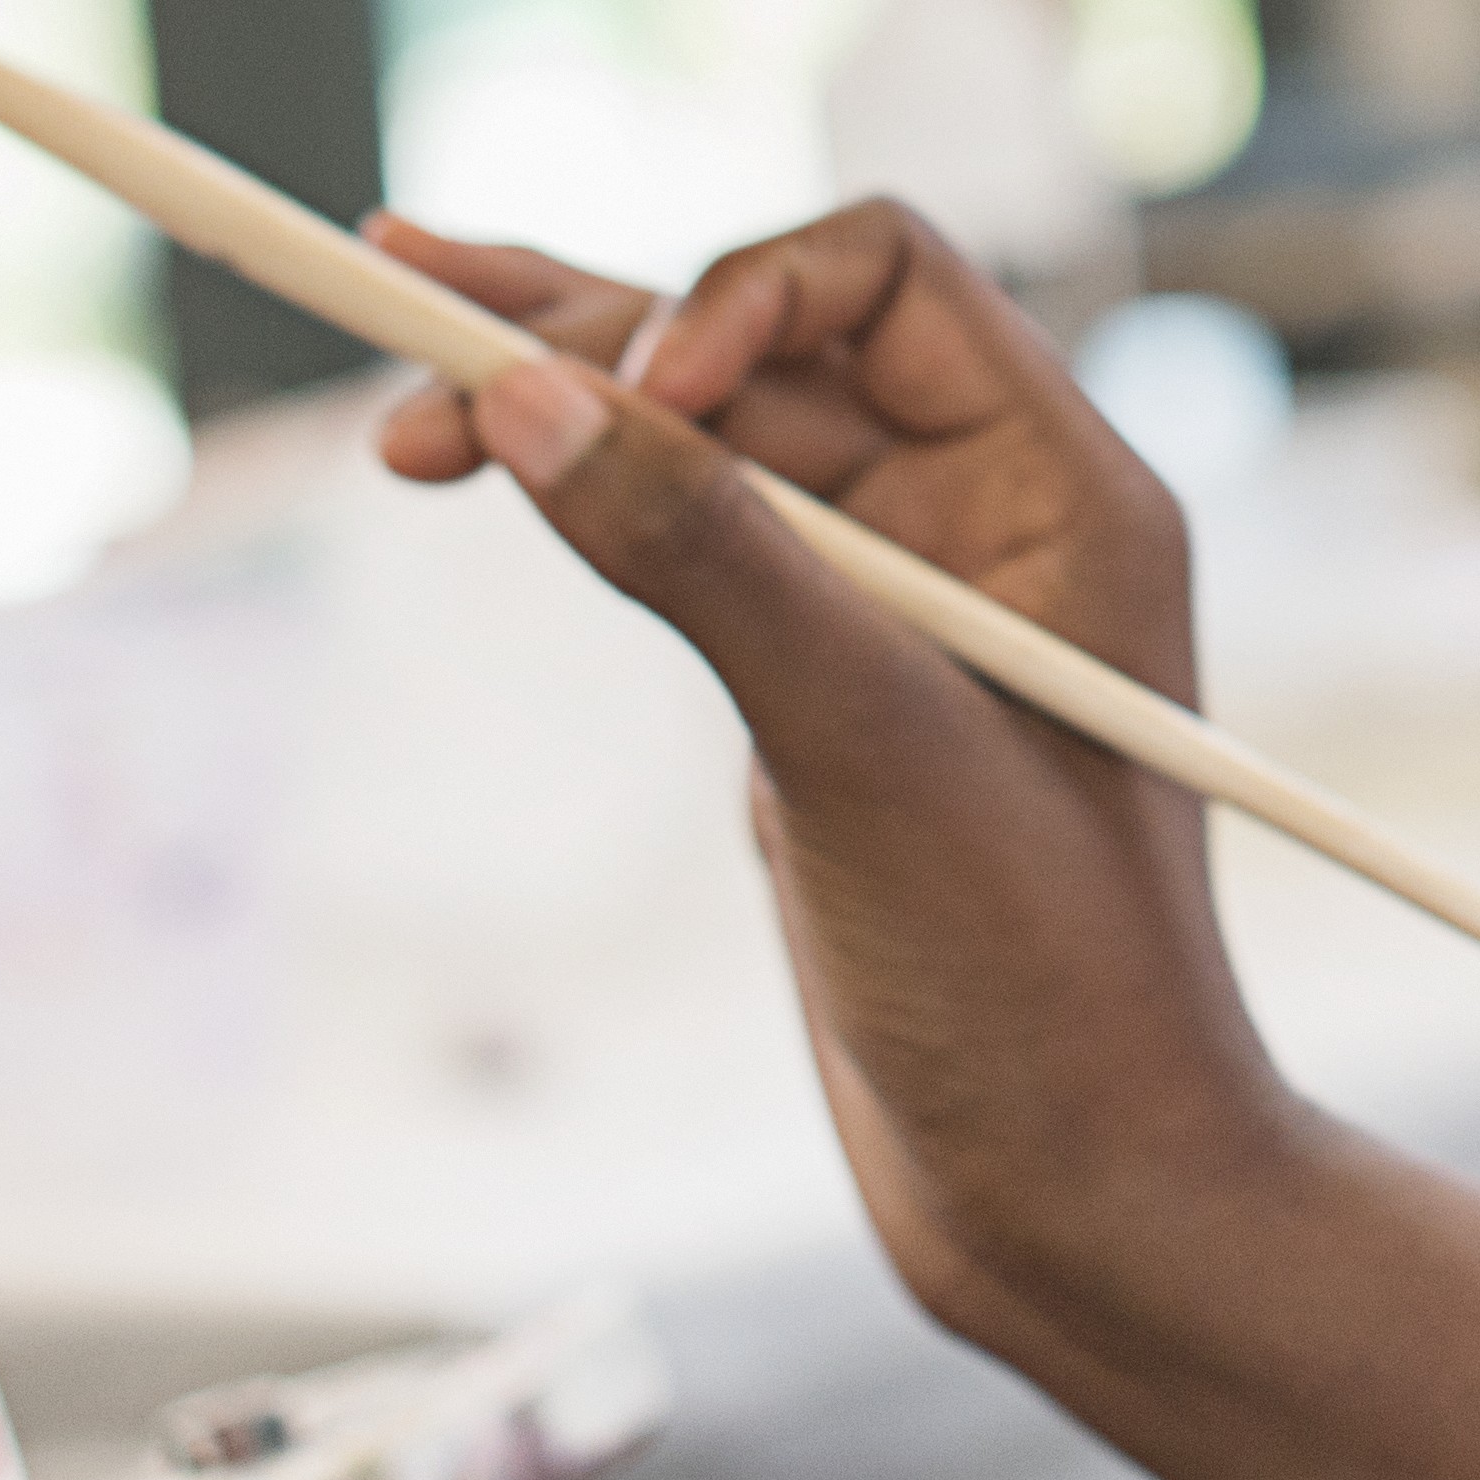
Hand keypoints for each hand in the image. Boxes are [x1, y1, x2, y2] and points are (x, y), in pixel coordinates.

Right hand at [367, 200, 1288, 1338]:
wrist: (1078, 1203)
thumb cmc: (1039, 985)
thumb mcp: (863, 745)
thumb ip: (705, 555)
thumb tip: (533, 394)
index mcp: (1065, 487)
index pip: (883, 276)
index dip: (737, 291)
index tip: (629, 390)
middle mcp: (991, 517)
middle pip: (769, 339)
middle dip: (592, 319)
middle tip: (404, 290)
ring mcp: (900, 606)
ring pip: (713, 442)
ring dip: (561, 400)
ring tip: (400, 389)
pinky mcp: (822, 692)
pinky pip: (695, 544)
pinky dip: (588, 503)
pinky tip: (483, 473)